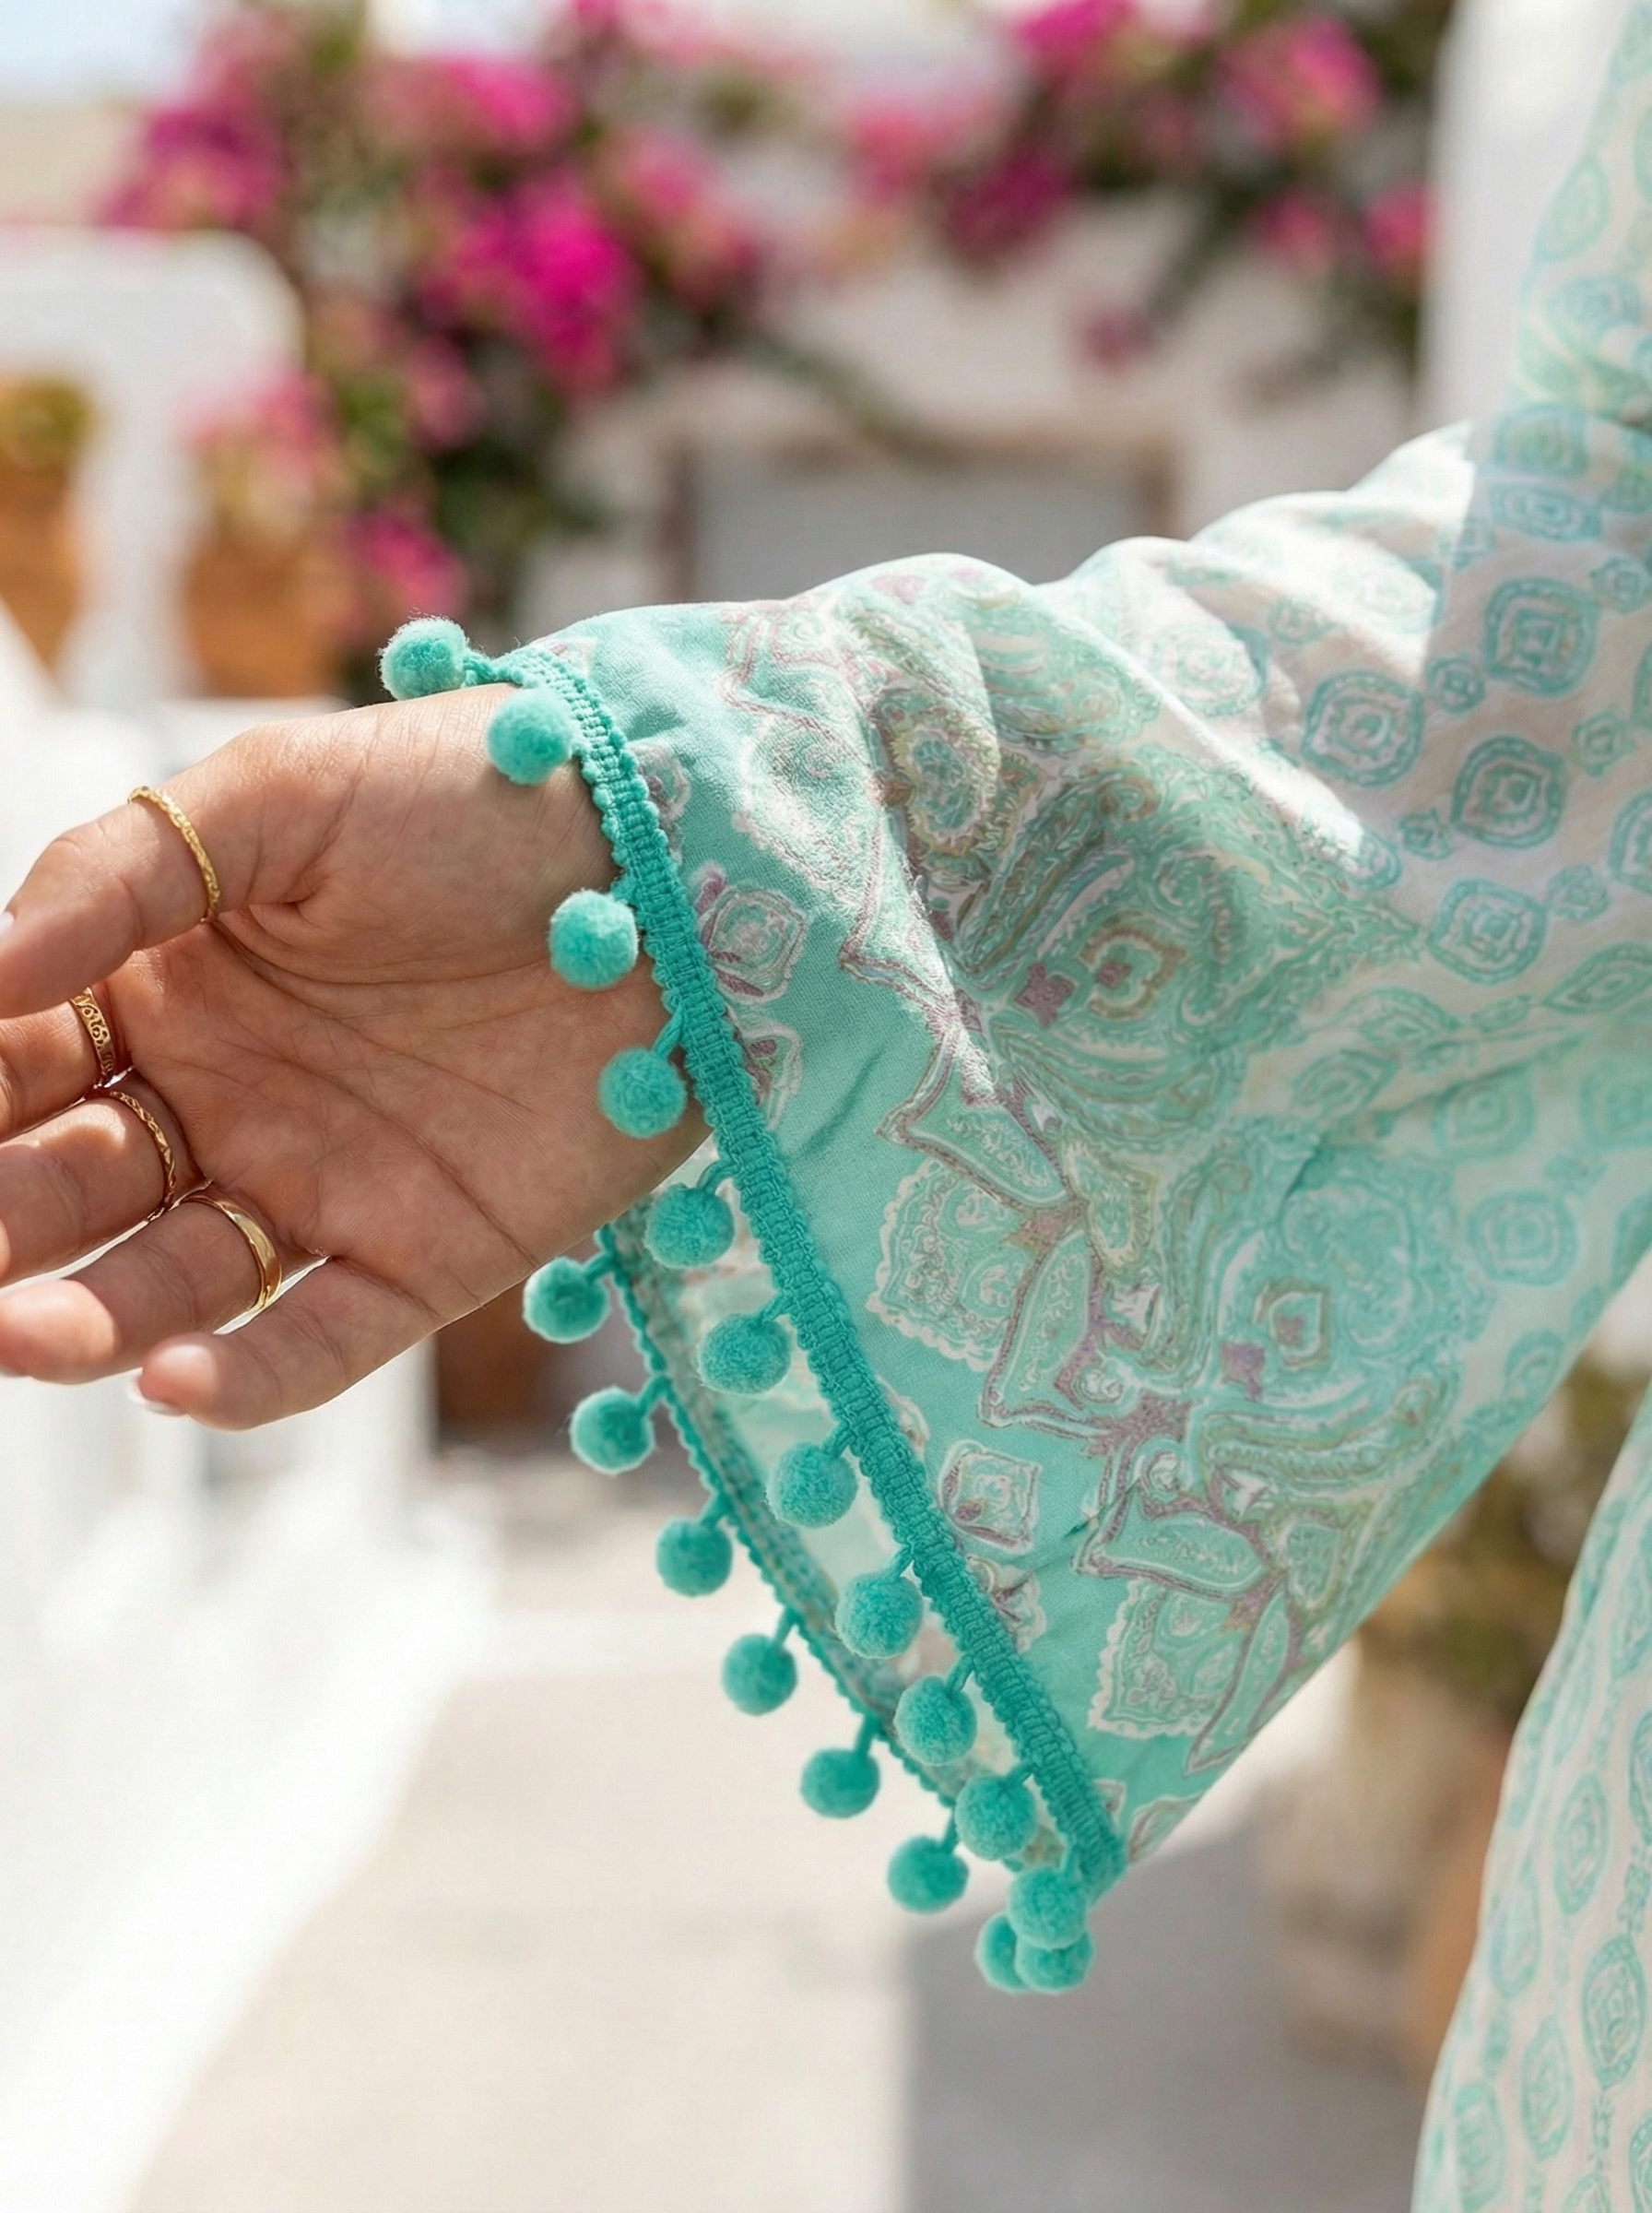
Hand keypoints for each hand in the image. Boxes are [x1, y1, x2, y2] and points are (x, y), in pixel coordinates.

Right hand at [0, 688, 700, 1425]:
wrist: (660, 856)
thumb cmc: (464, 799)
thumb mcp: (278, 796)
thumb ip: (118, 873)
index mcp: (163, 990)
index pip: (15, 1066)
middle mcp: (223, 1102)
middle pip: (70, 1188)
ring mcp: (320, 1187)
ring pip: (170, 1285)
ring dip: (88, 1322)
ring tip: (20, 1334)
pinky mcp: (428, 1255)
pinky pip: (323, 1340)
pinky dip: (251, 1378)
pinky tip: (176, 1382)